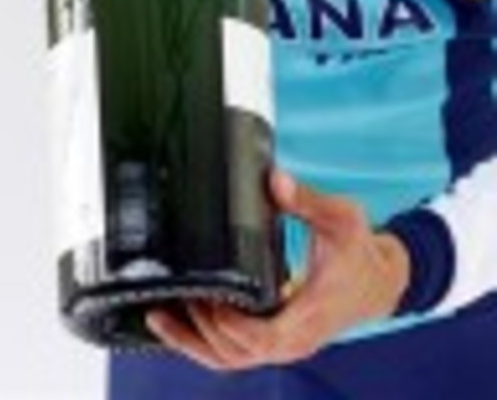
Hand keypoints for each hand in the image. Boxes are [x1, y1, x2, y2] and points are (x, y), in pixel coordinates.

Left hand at [146, 171, 410, 371]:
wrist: (380, 281)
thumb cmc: (360, 252)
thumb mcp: (342, 217)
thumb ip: (306, 199)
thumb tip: (275, 180)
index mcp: (310, 312)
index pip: (262, 338)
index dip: (228, 324)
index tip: (205, 298)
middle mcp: (295, 337)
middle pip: (237, 354)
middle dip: (200, 330)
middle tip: (171, 295)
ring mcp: (286, 344)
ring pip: (233, 360)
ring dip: (195, 343)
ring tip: (159, 316)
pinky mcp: (278, 340)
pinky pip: (238, 353)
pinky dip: (208, 343)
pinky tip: (182, 324)